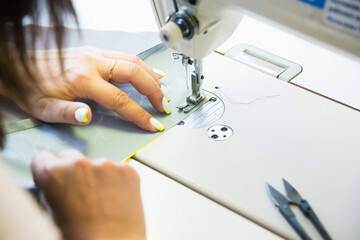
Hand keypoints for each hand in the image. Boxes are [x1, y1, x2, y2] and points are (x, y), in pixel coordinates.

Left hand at [26, 46, 169, 130]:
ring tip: (163, 90)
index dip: (139, 114)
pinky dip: (142, 65)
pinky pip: (126, 56)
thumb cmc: (32, 88)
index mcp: (83, 79)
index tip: (152, 124)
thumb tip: (87, 116)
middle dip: (154, 91)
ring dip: (152, 76)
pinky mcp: (95, 51)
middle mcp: (93, 62)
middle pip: (135, 74)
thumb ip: (67, 113)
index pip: (121, 100)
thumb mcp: (44, 108)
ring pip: (134, 61)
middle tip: (163, 105)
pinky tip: (150, 72)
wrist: (20, 66)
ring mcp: (95, 54)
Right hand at [31, 149, 145, 239]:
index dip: (46, 170)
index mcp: (54, 174)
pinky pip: (117, 170)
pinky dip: (116, 181)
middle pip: (70, 157)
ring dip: (97, 177)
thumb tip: (56, 187)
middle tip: (79, 194)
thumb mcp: (51, 216)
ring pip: (96, 164)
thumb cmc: (82, 238)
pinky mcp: (127, 170)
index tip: (53, 177)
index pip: (42, 158)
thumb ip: (51, 193)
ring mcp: (106, 164)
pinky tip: (115, 200)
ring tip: (101, 202)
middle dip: (72, 172)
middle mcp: (79, 164)